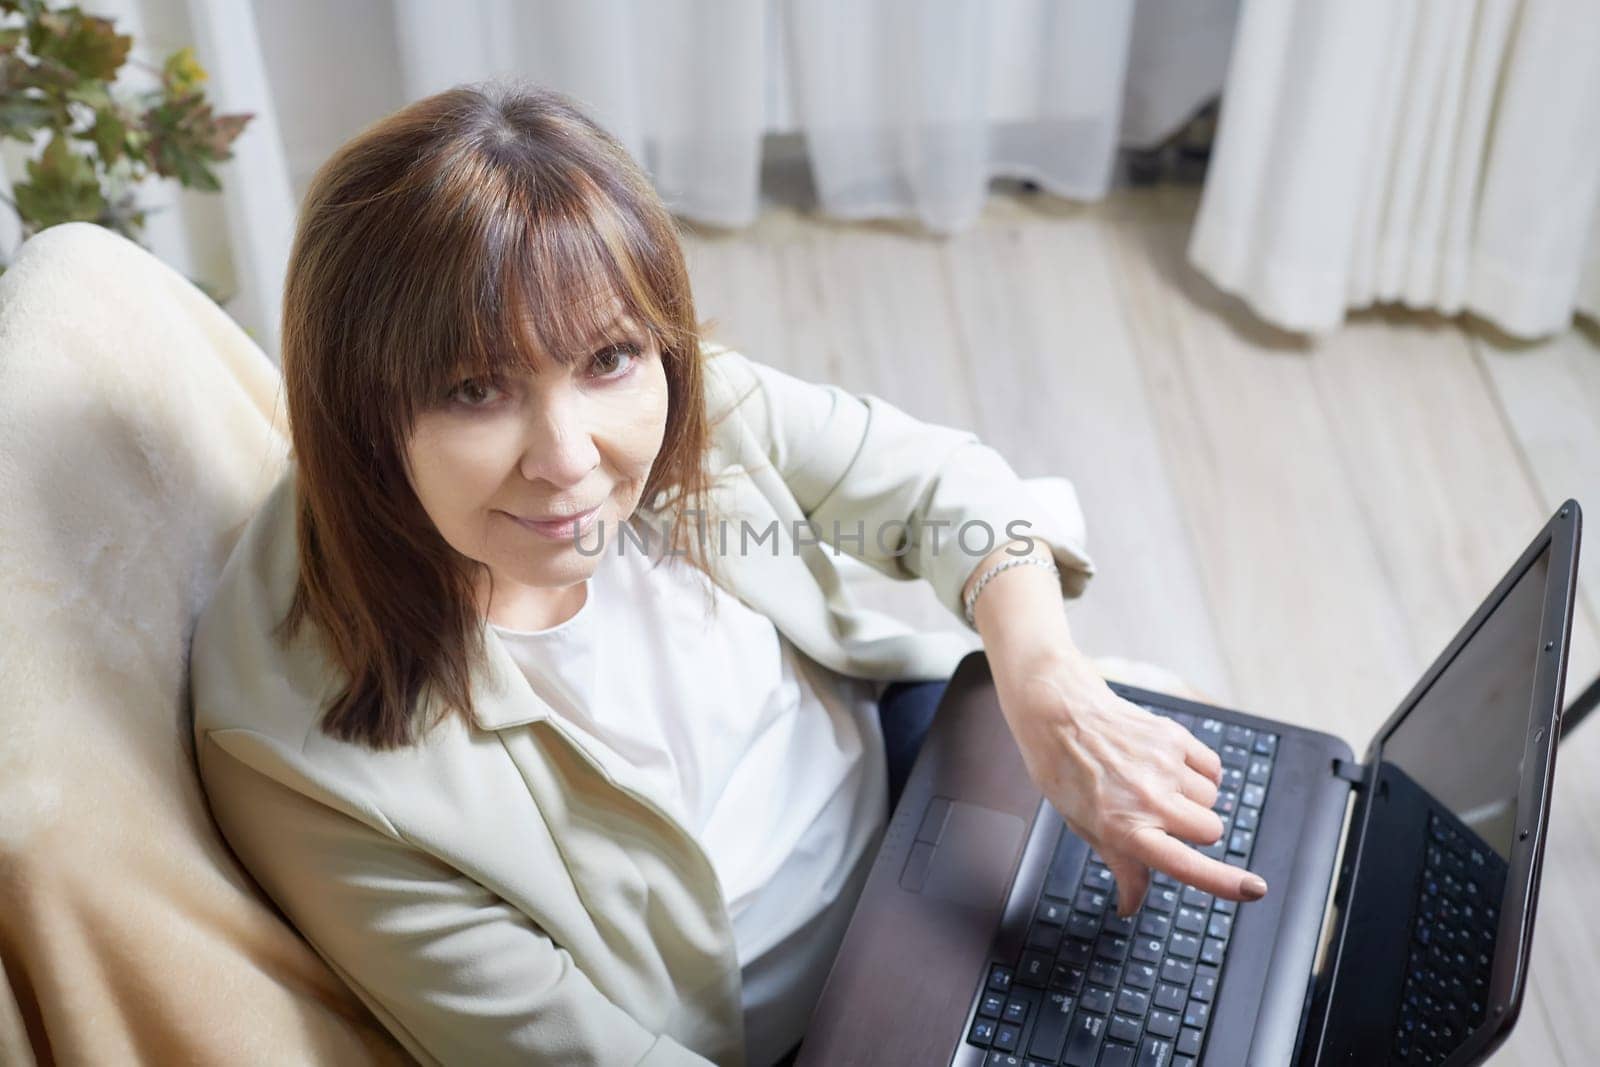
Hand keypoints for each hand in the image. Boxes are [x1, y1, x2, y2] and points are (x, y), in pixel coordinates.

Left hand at [993, 652, 1269, 918]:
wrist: (1059, 713)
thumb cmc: (1065, 773)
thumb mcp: (1085, 828)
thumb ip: (1121, 867)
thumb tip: (1131, 907)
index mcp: (1124, 829)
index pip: (1185, 864)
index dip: (1224, 881)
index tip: (1254, 891)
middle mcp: (1149, 800)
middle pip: (1211, 831)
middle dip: (1194, 831)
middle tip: (1161, 816)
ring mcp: (1165, 766)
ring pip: (1212, 800)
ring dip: (1193, 799)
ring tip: (1156, 784)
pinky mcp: (1175, 738)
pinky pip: (1213, 769)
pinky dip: (1201, 773)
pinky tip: (1171, 767)